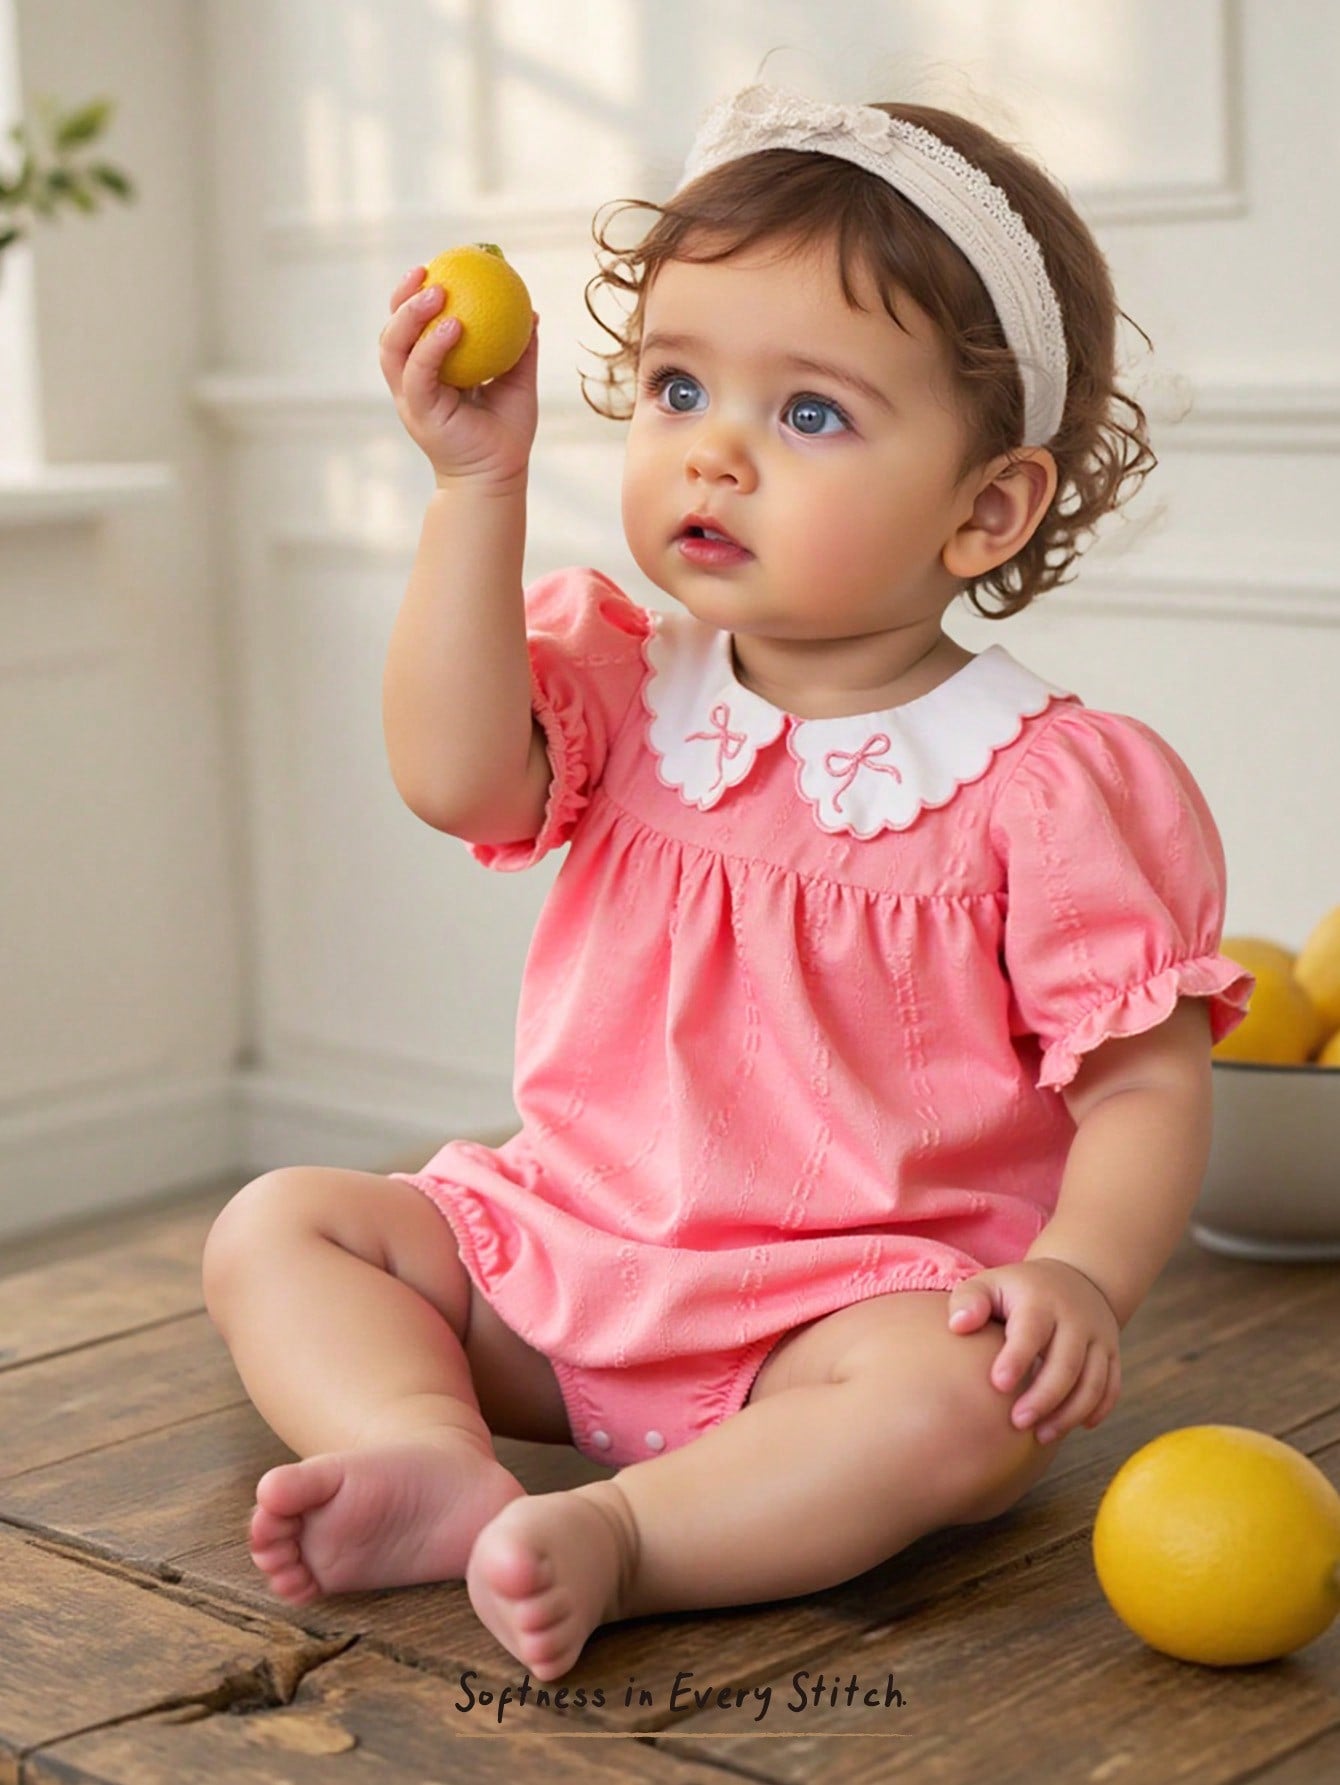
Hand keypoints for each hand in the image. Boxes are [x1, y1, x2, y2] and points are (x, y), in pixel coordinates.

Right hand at [379, 265, 538, 486]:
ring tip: (438, 293)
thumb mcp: (517, 383)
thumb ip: (520, 349)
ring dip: (410, 316)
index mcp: (429, 372)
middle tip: (425, 271)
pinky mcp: (419, 413)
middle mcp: (413, 382)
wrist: (499, 476)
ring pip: (394, 349)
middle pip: (391, 331)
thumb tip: (532, 312)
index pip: (411, 327)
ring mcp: (411, 399)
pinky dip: (432, 347)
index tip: (435, 267)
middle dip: (401, 298)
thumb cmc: (506, 433)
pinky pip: (419, 374)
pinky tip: (455, 326)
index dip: (414, 296)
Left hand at [946, 1259, 1121, 1444]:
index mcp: (1040, 1301)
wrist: (1075, 1279)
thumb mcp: (989, 1284)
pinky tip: (1076, 1427)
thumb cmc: (1018, 1290)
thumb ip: (969, 1301)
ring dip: (1070, 1413)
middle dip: (1044, 1398)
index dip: (1017, 1358)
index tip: (998, 1384)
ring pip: (1093, 1381)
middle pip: (1067, 1364)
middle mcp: (1075, 1319)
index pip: (1031, 1331)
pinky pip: (1111, 1387)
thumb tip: (958, 1325)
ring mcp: (1098, 1337)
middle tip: (1017, 1423)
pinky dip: (1098, 1410)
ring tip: (1042, 1436)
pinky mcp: (1112, 1354)